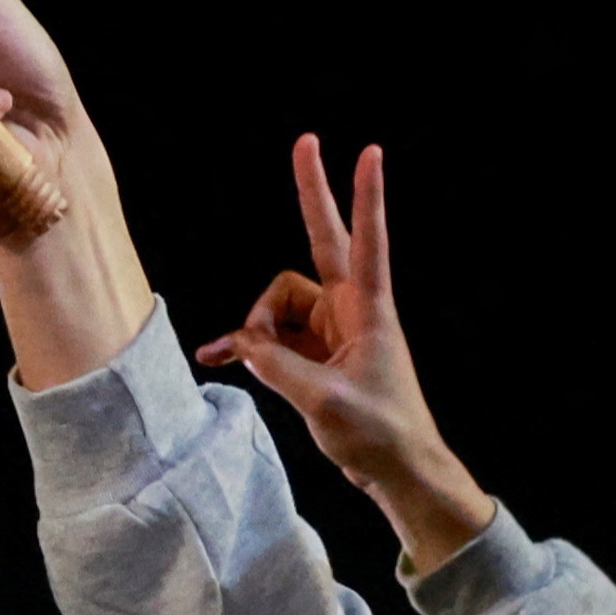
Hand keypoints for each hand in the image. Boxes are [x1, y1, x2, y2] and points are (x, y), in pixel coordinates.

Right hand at [193, 135, 493, 575]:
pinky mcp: (314, 355)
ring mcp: (330, 330)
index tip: (369, 151)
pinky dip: (247, 347)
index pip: (366, 241)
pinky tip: (215, 357)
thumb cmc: (379, 434)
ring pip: (279, 305)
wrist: (400, 472)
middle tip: (306, 141)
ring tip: (253, 363)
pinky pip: (271, 338)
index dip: (364, 196)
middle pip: (320, 244)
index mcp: (368, 311)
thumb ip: (277, 365)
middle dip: (312, 196)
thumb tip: (244, 343)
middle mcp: (349, 310)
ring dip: (259, 329)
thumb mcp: (322, 400)